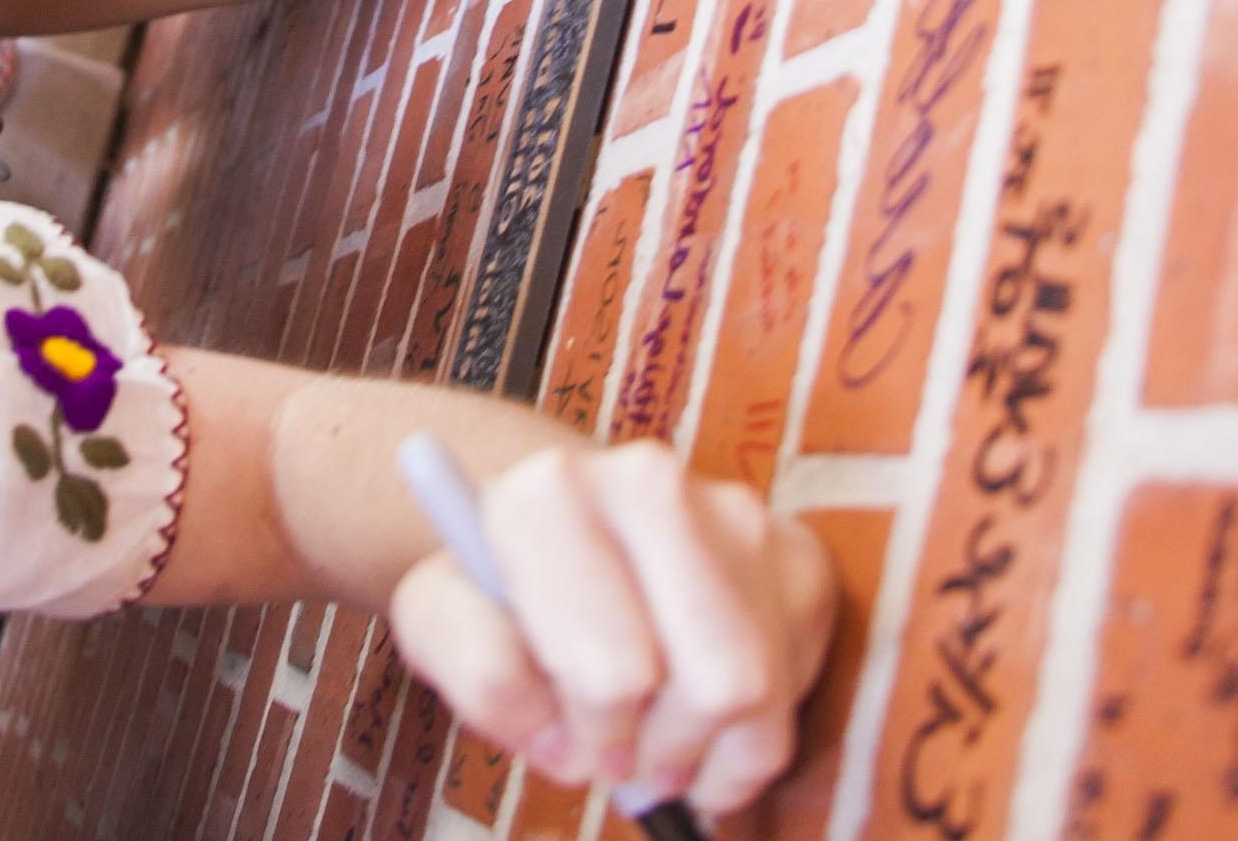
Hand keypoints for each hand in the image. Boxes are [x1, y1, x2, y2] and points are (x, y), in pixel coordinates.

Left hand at [387, 443, 836, 815]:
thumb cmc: (505, 593)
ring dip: (711, 750)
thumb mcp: (441, 623)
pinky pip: (796, 690)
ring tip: (657, 738)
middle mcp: (650, 482)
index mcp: (550, 493)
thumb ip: (477, 672)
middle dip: (668, 749)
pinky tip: (697, 709)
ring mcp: (736, 512)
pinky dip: (750, 734)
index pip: (614, 673)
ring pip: (764, 692)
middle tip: (625, 756)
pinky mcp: (796, 554)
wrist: (565, 532)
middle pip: (716, 685)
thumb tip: (563, 738)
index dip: (595, 735)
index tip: (574, 738)